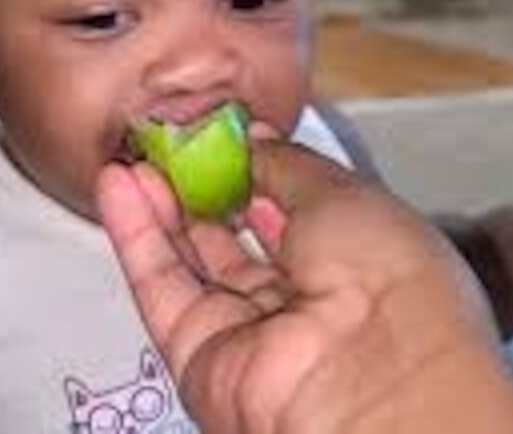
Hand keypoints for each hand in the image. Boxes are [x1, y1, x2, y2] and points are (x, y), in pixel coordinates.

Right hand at [97, 141, 512, 433]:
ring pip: (191, 260)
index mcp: (360, 263)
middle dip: (199, 186)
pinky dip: (135, 235)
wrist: (371, 380)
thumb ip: (286, 164)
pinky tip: (119, 187)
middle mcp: (306, 303)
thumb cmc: (393, 287)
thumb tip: (254, 139)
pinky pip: (161, 287)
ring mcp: (250, 331)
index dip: (254, 167)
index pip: (294, 210)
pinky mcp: (199, 353)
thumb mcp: (343, 193)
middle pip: (236, 236)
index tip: (219, 132)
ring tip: (132, 155)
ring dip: (158, 204)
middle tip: (167, 142)